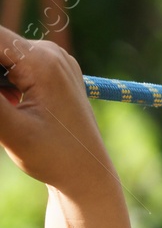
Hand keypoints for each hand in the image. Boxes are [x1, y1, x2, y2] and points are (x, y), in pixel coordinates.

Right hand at [0, 26, 113, 195]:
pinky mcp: (51, 70)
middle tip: (6, 106)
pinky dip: (4, 83)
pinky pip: (13, 64)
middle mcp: (49, 52)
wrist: (87, 174)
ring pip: (1, 56)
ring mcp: (52, 59)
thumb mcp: (10, 128)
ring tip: (9, 109)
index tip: (1, 100)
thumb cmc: (53, 157)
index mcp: (41, 61)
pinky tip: (12, 106)